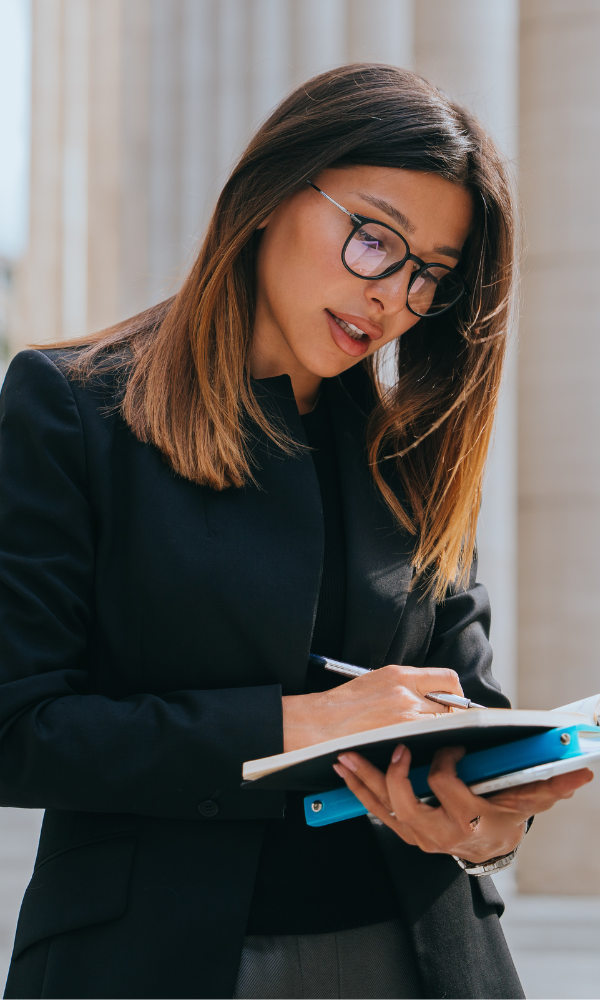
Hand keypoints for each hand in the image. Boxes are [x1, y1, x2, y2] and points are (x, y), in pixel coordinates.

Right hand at [282, 665, 461, 751]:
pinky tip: (422, 749)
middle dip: (451, 717)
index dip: (455, 693)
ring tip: (433, 739)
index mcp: (400, 675)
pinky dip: (430, 747)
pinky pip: (428, 743)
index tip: (453, 702)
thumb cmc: (344, 703)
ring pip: (443, 727)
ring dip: (443, 734)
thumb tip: (433, 694)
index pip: (447, 679)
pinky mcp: (397, 739)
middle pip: (450, 706)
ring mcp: (404, 718)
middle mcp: (406, 694)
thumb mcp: (377, 680)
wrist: (319, 723)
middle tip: (446, 725)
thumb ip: (407, 684)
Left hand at [333, 743, 593, 862]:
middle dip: (394, 775)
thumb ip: (550, 785)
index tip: (450, 744)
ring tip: (346, 754)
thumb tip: (580, 771)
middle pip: (406, 804)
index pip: (447, 787)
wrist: (488, 846)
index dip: (444, 763)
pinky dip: (358, 790)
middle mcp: (439, 832)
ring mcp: (417, 834)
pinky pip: (375, 811)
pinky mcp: (403, 830)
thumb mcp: (528, 801)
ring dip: (363, 779)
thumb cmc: (504, 815)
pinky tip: (345, 769)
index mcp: (468, 820)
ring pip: (383, 807)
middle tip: (392, 746)